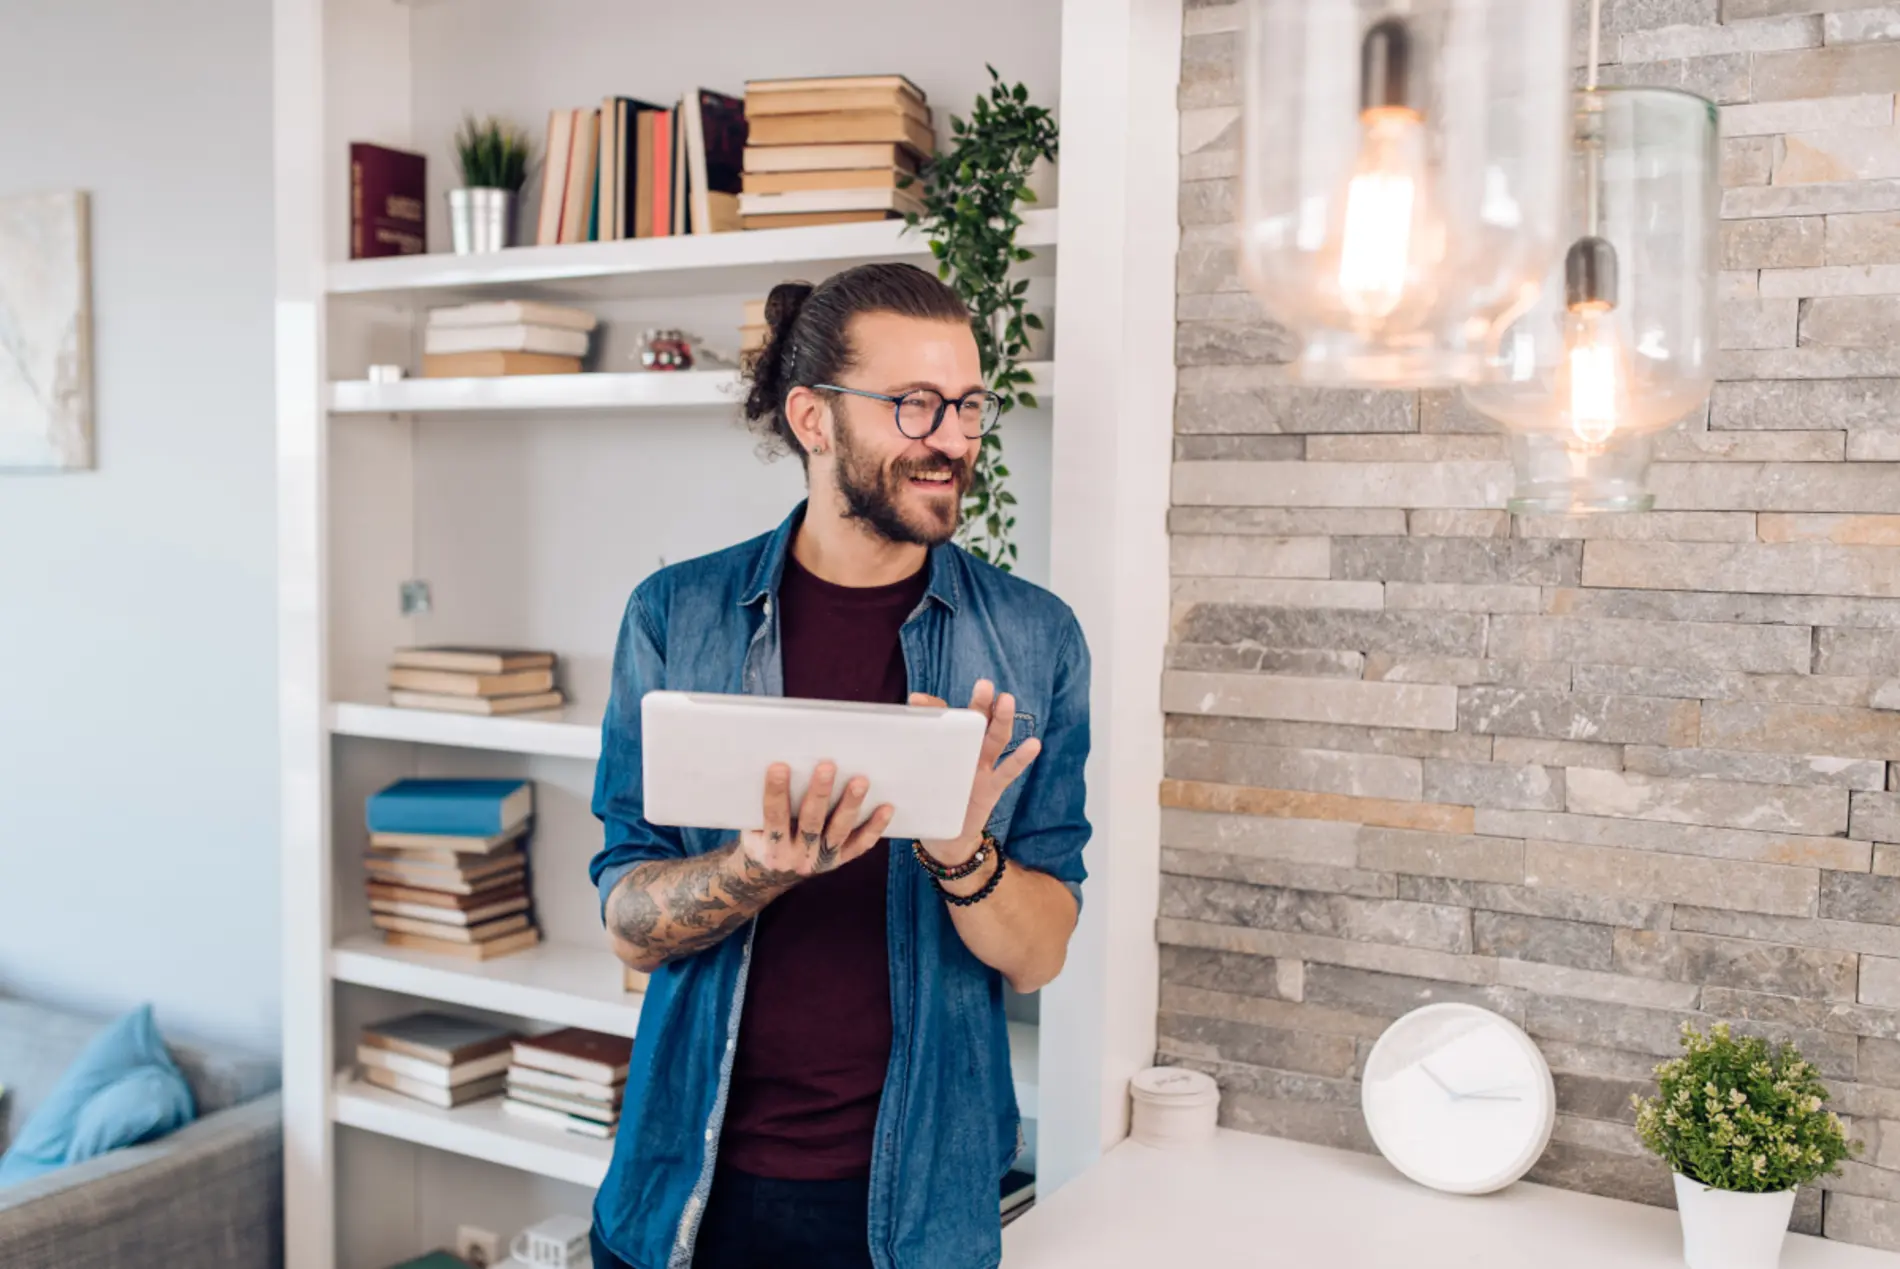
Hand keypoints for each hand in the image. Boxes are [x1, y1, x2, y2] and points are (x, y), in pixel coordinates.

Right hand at [738, 761, 893, 880]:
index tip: (779, 766)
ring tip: (861, 781)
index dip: (776, 792)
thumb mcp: (751, 828)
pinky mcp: (840, 861)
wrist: (769, 875)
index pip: (773, 816)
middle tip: (827, 766)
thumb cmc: (760, 838)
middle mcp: (797, 856)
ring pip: (838, 831)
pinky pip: (861, 845)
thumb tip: (767, 762)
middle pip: (810, 822)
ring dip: (850, 805)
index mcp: (771, 847)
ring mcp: (821, 860)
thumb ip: (759, 805)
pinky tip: (887, 807)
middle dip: (819, 793)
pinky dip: (875, 827)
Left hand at [908, 680, 1040, 867]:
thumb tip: (874, 743)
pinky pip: (1008, 771)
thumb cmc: (929, 799)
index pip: (943, 719)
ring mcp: (983, 767)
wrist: (945, 838)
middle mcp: (968, 750)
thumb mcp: (915, 776)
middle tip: (984, 684)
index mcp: (948, 744)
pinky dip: (1021, 758)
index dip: (932, 709)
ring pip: (995, 739)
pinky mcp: (992, 788)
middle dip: (980, 703)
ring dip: (1001, 720)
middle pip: (977, 722)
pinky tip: (1033, 744)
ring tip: (1007, 700)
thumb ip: (904, 757)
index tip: (916, 701)